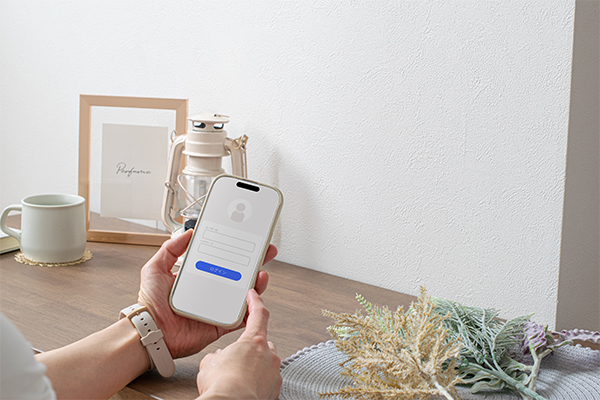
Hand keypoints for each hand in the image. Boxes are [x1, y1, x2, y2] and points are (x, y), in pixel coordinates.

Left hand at [137, 229, 277, 357]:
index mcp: (199, 277)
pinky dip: (250, 310)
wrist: (150, 331)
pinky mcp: (220, 325)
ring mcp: (217, 308)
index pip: (222, 260)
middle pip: (239, 275)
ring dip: (256, 284)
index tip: (247, 239)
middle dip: (255, 262)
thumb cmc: (150, 305)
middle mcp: (210, 291)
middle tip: (265, 252)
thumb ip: (170, 249)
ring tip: (260, 274)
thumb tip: (187, 233)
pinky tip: (254, 299)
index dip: (236, 250)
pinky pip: (240, 318)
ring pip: (244, 295)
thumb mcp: (155, 269)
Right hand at [196, 289, 281, 399]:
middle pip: (263, 342)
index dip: (256, 301)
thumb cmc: (222, 386)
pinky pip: (267, 380)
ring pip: (266, 363)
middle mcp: (268, 355)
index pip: (259, 313)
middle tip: (236, 355)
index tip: (254, 293)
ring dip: (254, 366)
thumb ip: (216, 356)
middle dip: (251, 346)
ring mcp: (274, 373)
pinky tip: (243, 387)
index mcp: (254, 341)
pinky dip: (257, 381)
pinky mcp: (275, 390)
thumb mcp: (209, 364)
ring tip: (237, 376)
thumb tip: (217, 359)